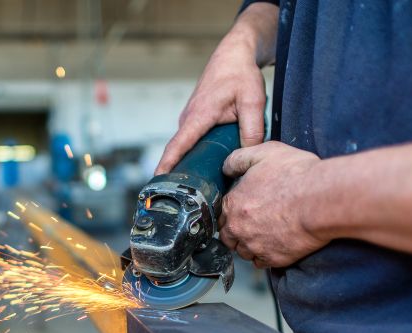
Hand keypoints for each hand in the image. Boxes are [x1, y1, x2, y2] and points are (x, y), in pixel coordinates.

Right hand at [155, 3, 277, 174]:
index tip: (158, 182)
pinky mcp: (195, 119)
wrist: (234, 55)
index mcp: (199, 116)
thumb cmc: (240, 75)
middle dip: (180, 173)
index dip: (167, 165)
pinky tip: (208, 166)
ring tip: (199, 188)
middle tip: (187, 198)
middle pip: (180, 151)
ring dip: (190, 163)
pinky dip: (197, 153)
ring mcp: (190, 118)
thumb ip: (253, 129)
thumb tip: (250, 154)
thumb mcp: (253, 101)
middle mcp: (189, 118)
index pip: (177, 145)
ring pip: (188, 146)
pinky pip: (193, 140)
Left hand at [219, 142, 327, 267]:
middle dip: (237, 232)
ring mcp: (254, 245)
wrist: (321, 200)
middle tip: (254, 225)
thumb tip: (226, 167)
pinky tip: (275, 245)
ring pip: (243, 251)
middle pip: (228, 236)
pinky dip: (265, 256)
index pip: (222, 214)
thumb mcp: (264, 153)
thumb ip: (239, 159)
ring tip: (266, 235)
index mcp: (233, 203)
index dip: (233, 212)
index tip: (244, 210)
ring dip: (250, 245)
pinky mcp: (272, 258)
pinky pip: (261, 263)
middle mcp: (238, 227)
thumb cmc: (296, 176)